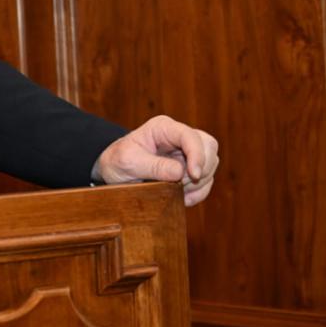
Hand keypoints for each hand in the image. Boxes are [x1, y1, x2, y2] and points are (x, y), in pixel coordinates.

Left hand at [92, 115, 218, 206]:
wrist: (114, 171)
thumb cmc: (117, 161)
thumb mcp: (128, 162)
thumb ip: (153, 166)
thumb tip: (180, 172)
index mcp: (163, 128)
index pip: (190, 136)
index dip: (197, 154)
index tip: (193, 175)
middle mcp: (178, 136)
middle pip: (208, 146)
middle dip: (201, 168)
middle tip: (182, 184)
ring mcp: (187, 152)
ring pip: (211, 163)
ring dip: (199, 182)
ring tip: (176, 191)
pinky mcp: (190, 167)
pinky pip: (207, 179)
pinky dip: (198, 192)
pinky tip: (182, 198)